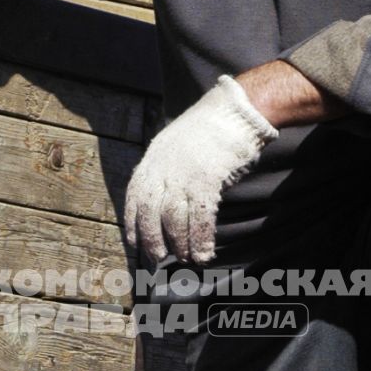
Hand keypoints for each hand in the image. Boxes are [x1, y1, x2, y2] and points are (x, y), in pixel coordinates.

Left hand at [124, 75, 277, 264]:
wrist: (237, 110)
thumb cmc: (212, 129)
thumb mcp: (177, 144)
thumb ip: (168, 168)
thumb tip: (168, 199)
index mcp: (153, 158)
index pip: (135, 196)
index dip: (133, 223)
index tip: (136, 243)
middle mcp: (163, 167)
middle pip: (151, 212)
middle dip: (153, 239)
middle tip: (159, 258)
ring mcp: (183, 174)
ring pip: (175, 219)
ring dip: (182, 245)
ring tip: (189, 260)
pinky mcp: (206, 178)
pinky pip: (200, 218)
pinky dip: (202, 239)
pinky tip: (205, 253)